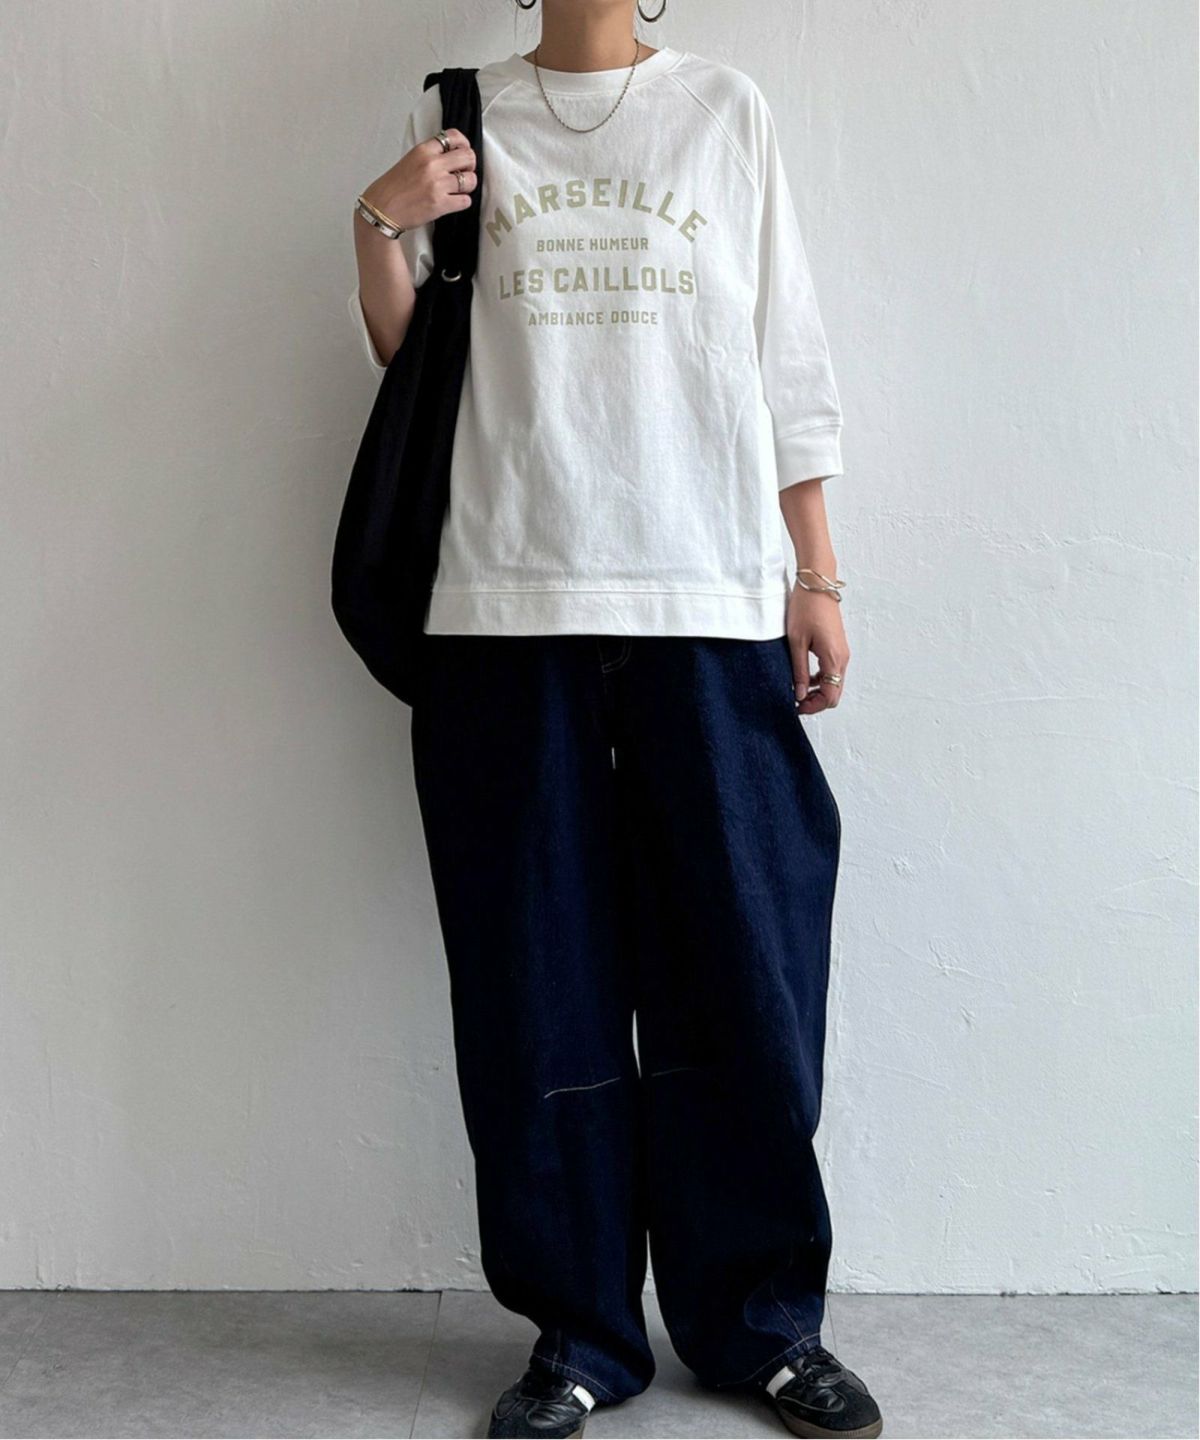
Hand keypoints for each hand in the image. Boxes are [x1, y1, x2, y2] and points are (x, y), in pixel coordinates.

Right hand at [359, 127, 477, 232]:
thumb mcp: (410, 160)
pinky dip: (462, 202)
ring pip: (471, 180)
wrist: (382, 208)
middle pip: (468, 156)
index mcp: (424, 150)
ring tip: (458, 189)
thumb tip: (452, 155)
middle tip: (464, 172)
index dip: (464, 144)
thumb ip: (431, 155)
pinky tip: (453, 202)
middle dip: (470, 165)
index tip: (463, 152)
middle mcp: (432, 165)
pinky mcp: (440, 204)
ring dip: (468, 186)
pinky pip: (466, 201)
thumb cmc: (394, 187)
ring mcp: (438, 185)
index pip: (454, 136)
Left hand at [786, 581, 849, 714]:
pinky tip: (804, 675)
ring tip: (796, 689)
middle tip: (794, 701)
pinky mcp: (838, 646)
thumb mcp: (796, 642)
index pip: (830, 696)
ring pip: (834, 682)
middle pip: (835, 692)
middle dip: (816, 702)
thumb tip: (799, 694)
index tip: (795, 707)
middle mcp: (842, 657)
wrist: (817, 584)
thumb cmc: (805, 608)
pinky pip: (832, 670)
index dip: (813, 707)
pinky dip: (820, 679)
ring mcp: (842, 652)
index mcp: (833, 658)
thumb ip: (799, 671)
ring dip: (818, 690)